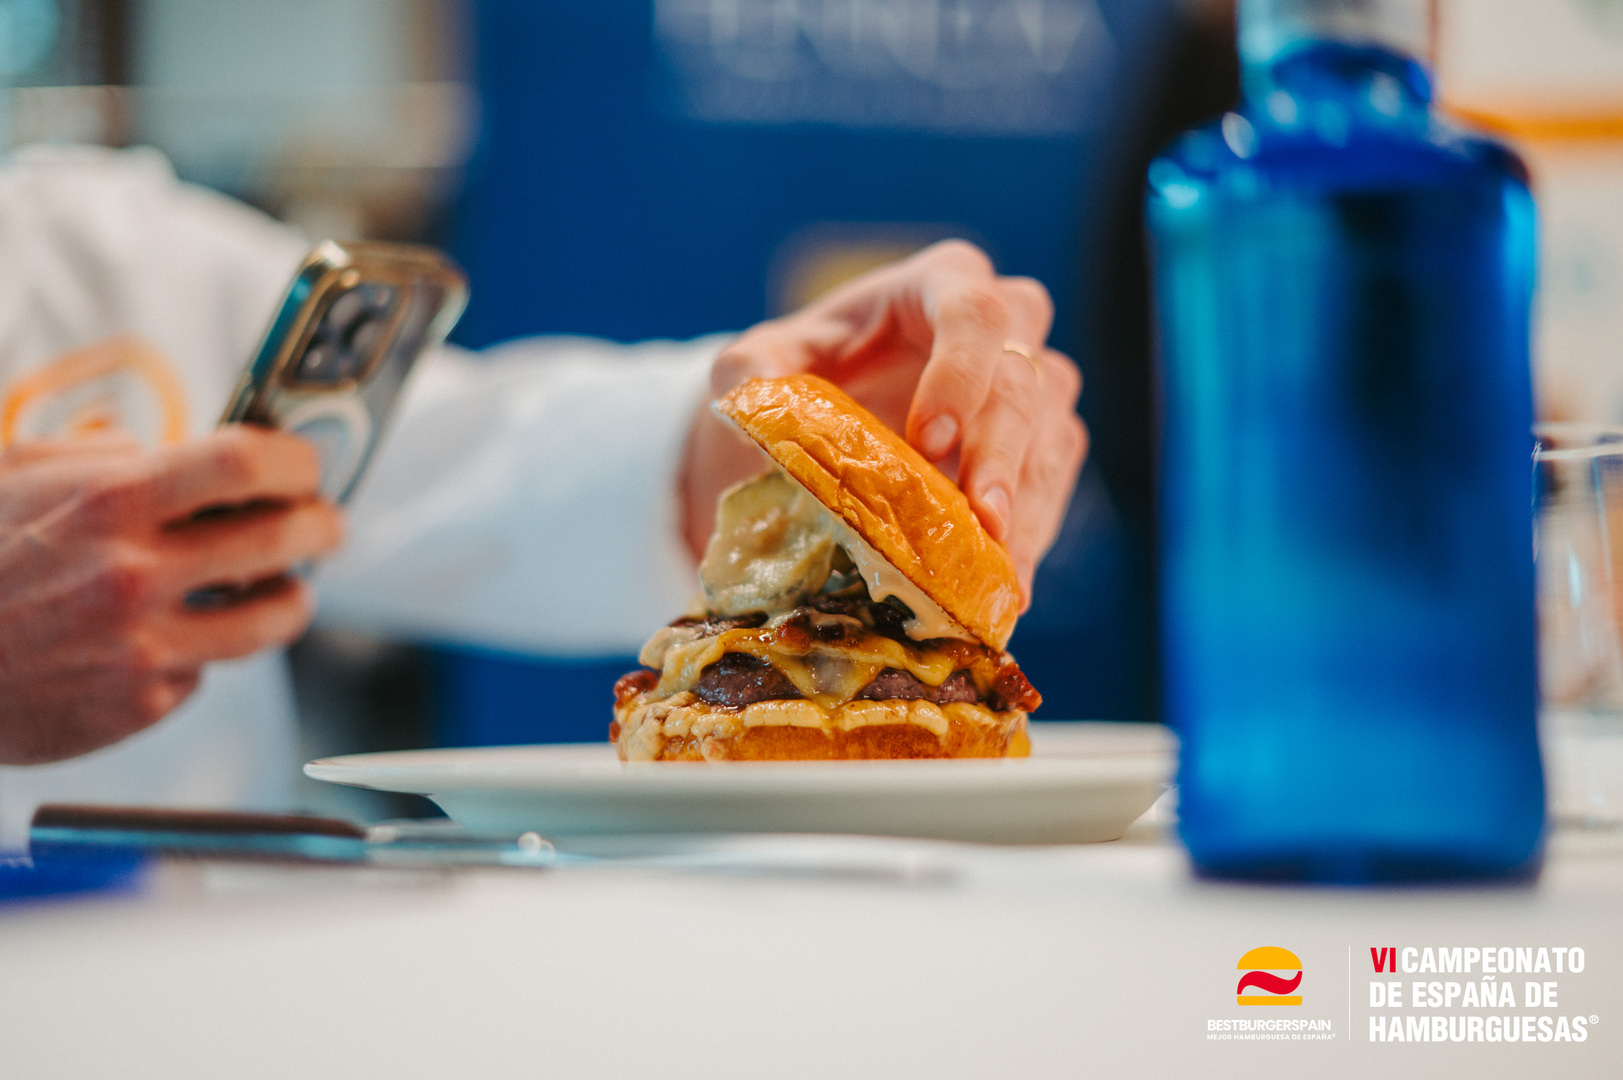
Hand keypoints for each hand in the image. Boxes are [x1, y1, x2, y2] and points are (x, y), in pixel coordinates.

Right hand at [0, 426, 343, 763]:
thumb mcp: (8, 475)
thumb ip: (89, 455)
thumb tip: (154, 446)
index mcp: (108, 501)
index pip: (246, 464)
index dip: (295, 460)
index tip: (307, 466)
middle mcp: (134, 573)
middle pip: (282, 540)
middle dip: (321, 527)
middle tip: (326, 524)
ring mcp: (142, 645)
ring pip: (269, 619)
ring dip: (291, 598)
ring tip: (289, 589)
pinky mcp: (140, 703)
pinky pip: (205, 669)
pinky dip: (205, 650)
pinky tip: (185, 635)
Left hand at [681, 240, 1087, 605]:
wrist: (826, 414)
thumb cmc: (801, 371)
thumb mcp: (759, 364)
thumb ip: (751, 374)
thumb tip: (752, 415)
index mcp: (939, 283)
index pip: (974, 313)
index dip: (961, 374)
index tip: (929, 440)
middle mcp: (1007, 325)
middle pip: (1027, 380)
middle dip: (1003, 455)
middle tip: (979, 521)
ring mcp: (1035, 383)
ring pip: (1053, 436)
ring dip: (1026, 508)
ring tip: (996, 575)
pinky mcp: (1045, 441)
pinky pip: (1055, 484)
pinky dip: (1032, 537)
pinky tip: (1004, 586)